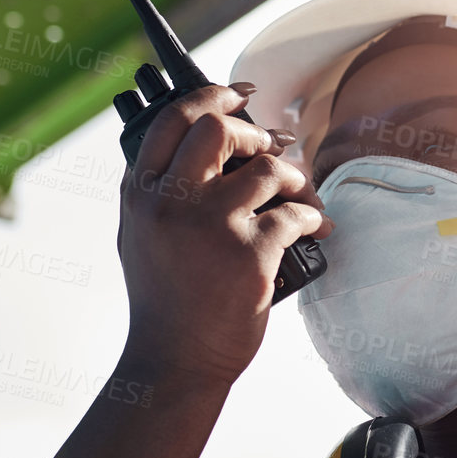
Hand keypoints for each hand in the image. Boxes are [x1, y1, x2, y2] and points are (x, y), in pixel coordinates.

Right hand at [115, 83, 331, 387]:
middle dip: (256, 134)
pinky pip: (295, 214)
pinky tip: (317, 228)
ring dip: (295, 178)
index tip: (238, 95)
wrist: (175, 362)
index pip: (172, 120)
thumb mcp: (140, 236)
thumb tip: (201, 142)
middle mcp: (170, 203)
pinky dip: (313, 217)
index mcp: (139, 194)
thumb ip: (158, 191)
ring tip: (301, 196)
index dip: (210, 96)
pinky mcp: (248, 253)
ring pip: (268, 169)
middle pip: (219, 130)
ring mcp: (210, 225)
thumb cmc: (165, 301)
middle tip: (272, 151)